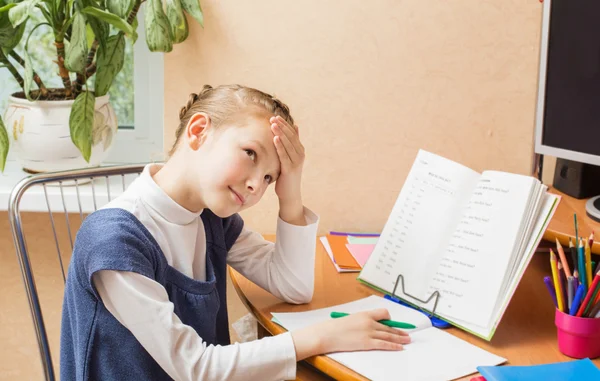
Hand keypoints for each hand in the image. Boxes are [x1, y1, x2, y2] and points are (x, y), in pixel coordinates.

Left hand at [270, 115, 304, 223]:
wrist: (290, 194)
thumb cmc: (287, 176)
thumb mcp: (289, 158)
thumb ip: (291, 144)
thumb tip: (294, 127)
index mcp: (300, 150)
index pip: (292, 133)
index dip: (284, 125)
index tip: (275, 117)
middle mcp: (300, 154)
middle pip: (290, 137)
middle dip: (281, 126)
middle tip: (272, 118)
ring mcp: (296, 162)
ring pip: (288, 144)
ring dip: (280, 133)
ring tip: (272, 124)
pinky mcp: (290, 169)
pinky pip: (284, 155)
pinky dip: (279, 146)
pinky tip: (274, 138)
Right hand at [291, 309, 410, 360]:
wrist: (328, 334)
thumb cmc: (335, 328)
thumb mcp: (350, 319)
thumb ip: (361, 321)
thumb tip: (369, 326)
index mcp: (364, 314)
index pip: (383, 313)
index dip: (390, 319)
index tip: (394, 322)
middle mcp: (369, 322)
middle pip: (389, 326)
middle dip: (399, 331)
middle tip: (407, 333)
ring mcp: (369, 332)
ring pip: (389, 335)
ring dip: (400, 338)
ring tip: (407, 340)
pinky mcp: (367, 343)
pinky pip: (384, 344)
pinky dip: (394, 346)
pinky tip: (400, 347)